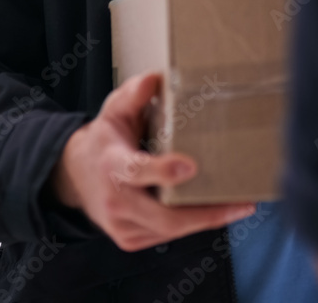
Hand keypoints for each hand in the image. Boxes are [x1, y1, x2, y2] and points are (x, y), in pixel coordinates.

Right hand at [49, 71, 255, 250]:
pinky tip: (216, 212)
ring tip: (240, 206)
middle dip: (204, 213)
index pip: (135, 170)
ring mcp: (122, 225)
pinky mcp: (130, 239)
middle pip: (163, 217)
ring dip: (205, 220)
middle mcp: (116, 201)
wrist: (77, 175)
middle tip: (240, 203)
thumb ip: (134, 94)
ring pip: (169, 231)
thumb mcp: (114, 109)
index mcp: (111, 164)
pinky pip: (166, 236)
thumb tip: (155, 79)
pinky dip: (192, 225)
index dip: (162, 171)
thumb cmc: (105, 139)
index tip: (191, 165)